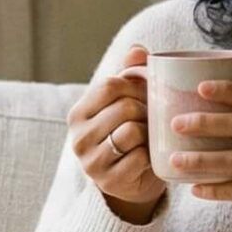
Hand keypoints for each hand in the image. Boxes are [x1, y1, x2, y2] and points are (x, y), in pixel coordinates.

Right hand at [67, 43, 165, 221]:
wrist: (130, 183)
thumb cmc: (128, 135)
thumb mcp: (125, 104)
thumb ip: (130, 74)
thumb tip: (138, 49)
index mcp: (78, 113)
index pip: (111, 84)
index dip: (137, 86)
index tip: (148, 95)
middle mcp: (78, 137)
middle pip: (124, 107)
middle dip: (146, 110)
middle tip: (153, 118)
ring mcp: (91, 162)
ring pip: (132, 131)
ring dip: (149, 133)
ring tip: (151, 136)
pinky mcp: (109, 181)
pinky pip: (140, 157)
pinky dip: (150, 155)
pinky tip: (149, 156)